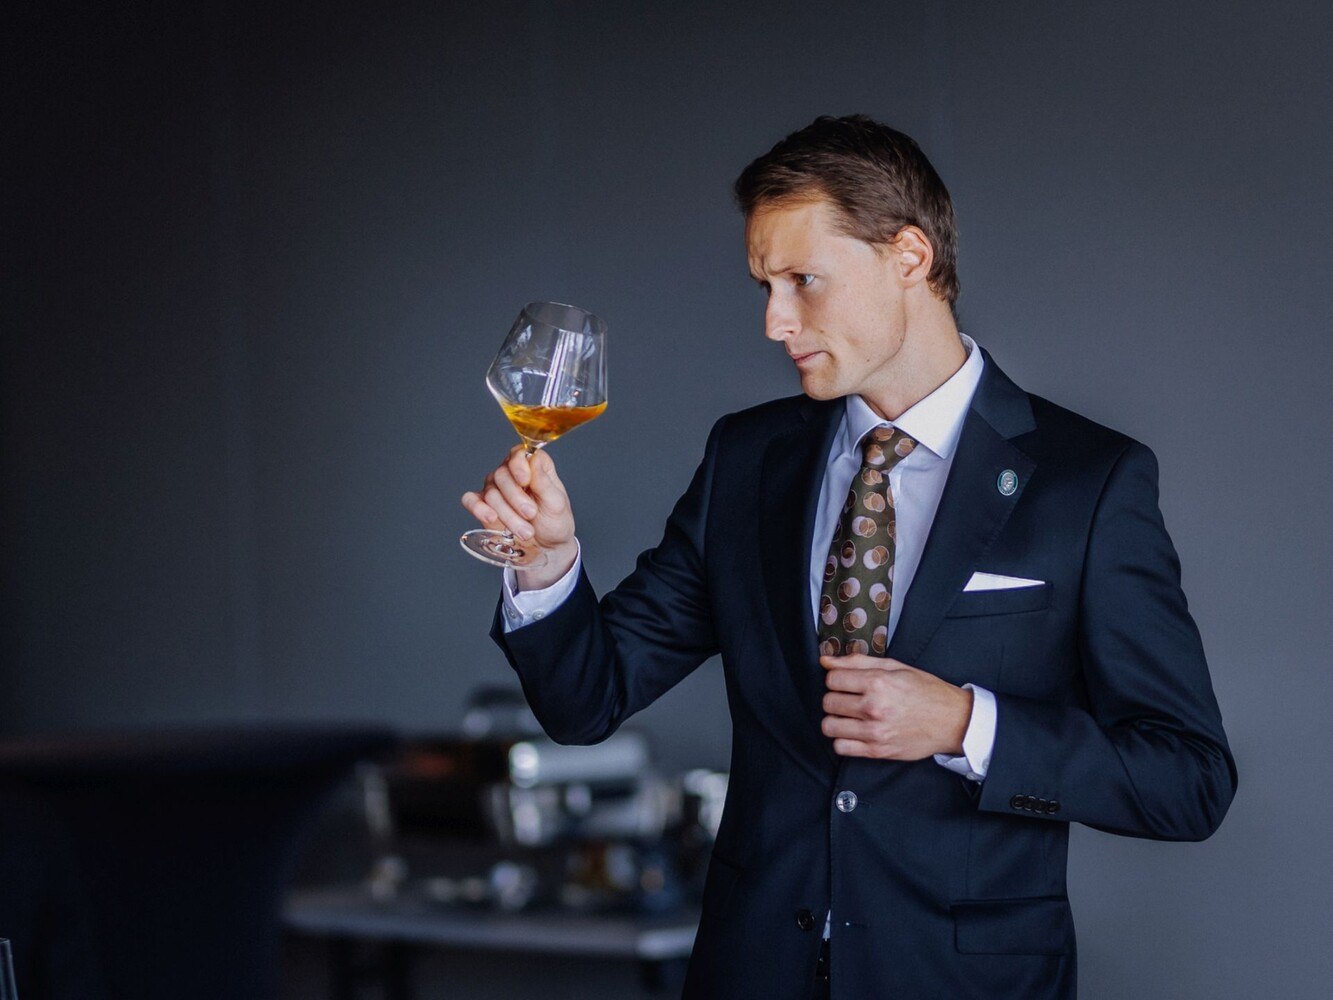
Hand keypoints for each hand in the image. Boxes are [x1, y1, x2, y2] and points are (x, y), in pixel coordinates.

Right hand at [460, 445, 577, 587]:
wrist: (546, 547)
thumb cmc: (555, 521)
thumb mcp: (557, 503)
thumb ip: (544, 482)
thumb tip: (534, 458)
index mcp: (533, 466)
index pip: (519, 454)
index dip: (519, 465)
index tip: (525, 481)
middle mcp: (512, 473)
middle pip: (502, 475)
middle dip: (516, 498)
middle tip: (531, 514)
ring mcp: (496, 488)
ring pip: (491, 493)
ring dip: (508, 514)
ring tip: (526, 531)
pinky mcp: (484, 505)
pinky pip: (471, 500)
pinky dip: (478, 508)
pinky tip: (491, 517)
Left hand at [820, 654, 972, 759]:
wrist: (951, 720)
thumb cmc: (925, 691)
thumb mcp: (895, 667)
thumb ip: (858, 662)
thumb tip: (826, 660)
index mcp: (878, 683)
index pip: (832, 679)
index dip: (836, 678)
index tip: (845, 682)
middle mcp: (873, 707)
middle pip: (828, 702)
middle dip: (835, 698)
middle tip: (849, 699)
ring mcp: (874, 731)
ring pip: (829, 726)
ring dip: (835, 720)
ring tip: (849, 716)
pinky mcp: (877, 751)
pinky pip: (841, 748)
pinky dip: (842, 740)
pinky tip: (853, 732)